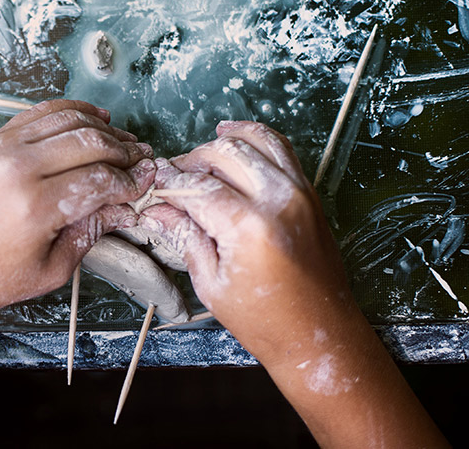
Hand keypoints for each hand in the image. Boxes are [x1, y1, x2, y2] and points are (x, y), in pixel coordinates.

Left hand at [0, 100, 155, 316]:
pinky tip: (93, 120)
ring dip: (103, 128)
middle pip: (90, 142)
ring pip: (69, 119)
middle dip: (123, 151)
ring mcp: (3, 149)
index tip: (146, 182)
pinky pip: (41, 113)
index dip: (130, 180)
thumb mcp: (52, 268)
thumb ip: (92, 231)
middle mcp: (18, 169)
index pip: (100, 179)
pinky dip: (71, 112)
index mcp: (35, 206)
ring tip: (123, 142)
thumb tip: (125, 208)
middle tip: (141, 161)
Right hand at [149, 121, 349, 359]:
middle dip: (192, 160)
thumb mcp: (211, 283)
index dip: (170, 184)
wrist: (319, 335)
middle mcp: (278, 200)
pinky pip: (282, 149)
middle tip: (173, 177)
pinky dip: (257, 139)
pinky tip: (235, 141)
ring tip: (201, 156)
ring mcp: (300, 192)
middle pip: (224, 153)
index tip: (154, 187)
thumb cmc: (267, 321)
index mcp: (249, 226)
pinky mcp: (310, 194)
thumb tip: (157, 212)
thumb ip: (185, 237)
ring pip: (257, 139)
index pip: (198, 186)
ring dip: (224, 142)